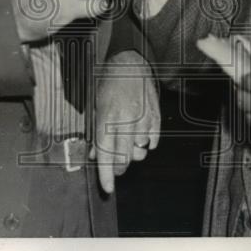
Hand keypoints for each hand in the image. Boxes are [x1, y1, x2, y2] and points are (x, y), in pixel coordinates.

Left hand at [89, 50, 160, 193]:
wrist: (130, 62)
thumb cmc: (108, 83)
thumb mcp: (95, 105)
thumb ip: (94, 132)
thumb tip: (95, 155)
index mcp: (106, 118)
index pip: (105, 155)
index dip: (106, 176)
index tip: (107, 189)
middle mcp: (125, 121)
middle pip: (124, 159)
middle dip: (118, 167)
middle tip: (114, 164)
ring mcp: (143, 119)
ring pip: (139, 153)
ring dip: (132, 155)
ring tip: (127, 145)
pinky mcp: (156, 117)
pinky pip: (152, 142)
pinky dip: (146, 144)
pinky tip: (139, 135)